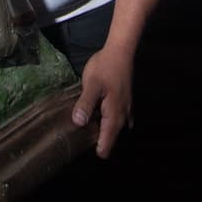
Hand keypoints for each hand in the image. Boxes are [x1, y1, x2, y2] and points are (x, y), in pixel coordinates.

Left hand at [71, 44, 133, 158]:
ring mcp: (125, 110)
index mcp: (114, 116)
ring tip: (84, 124)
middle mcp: (122, 117)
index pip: (107, 144)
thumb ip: (85, 104)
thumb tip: (78, 123)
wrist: (120, 52)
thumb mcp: (92, 84)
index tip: (80, 146)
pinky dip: (107, 121)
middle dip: (96, 140)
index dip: (95, 149)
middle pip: (110, 138)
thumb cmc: (105, 68)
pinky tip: (96, 114)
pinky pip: (116, 119)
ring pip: (113, 128)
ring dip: (101, 130)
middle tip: (77, 134)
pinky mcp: (124, 102)